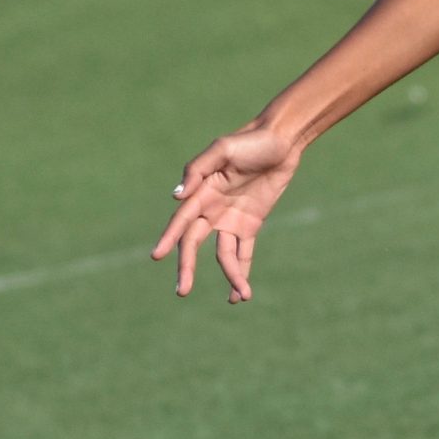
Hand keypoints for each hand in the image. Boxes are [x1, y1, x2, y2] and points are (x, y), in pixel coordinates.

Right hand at [150, 123, 303, 300]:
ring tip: (239, 297)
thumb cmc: (248, 141)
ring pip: (224, 255)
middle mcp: (211, 210)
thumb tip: (177, 196)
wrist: (281, 142)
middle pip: (194, 245)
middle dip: (187, 267)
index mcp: (200, 193)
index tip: (156, 256)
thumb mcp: (222, 149)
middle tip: (182, 291)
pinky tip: (241, 294)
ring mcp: (230, 220)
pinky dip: (242, 270)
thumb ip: (198, 169)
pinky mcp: (250, 224)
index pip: (180, 222)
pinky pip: (243, 252)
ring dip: (230, 276)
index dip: (168, 239)